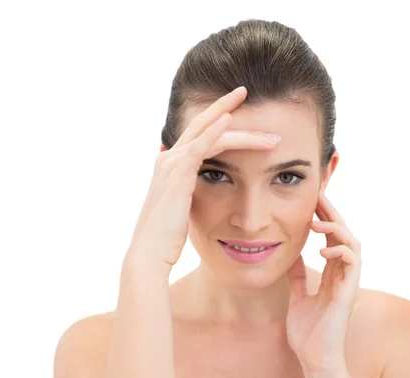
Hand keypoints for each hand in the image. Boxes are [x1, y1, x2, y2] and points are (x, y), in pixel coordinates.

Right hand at [123, 86, 280, 274]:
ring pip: (208, 133)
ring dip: (237, 125)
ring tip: (260, 118)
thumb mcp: (183, 211)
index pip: (198, 133)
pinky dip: (215, 131)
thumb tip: (207, 192)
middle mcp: (169, 159)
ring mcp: (172, 164)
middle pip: (201, 123)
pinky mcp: (177, 175)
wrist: (149, 255)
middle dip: (224, 105)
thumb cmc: (167, 239)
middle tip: (244, 90)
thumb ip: (192, 195)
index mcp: (172, 167)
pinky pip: (200, 145)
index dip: (216, 118)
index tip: (237, 109)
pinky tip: (231, 119)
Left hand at [286, 192, 361, 375]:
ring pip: (352, 243)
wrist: (314, 357)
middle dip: (332, 212)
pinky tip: (323, 249)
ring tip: (316, 222)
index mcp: (331, 273)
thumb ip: (296, 277)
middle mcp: (342, 274)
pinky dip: (341, 250)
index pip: (330, 237)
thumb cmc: (308, 332)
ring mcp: (348, 281)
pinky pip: (353, 262)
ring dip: (336, 228)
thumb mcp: (297, 297)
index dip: (323, 217)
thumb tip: (290, 256)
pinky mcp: (349, 291)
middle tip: (319, 194)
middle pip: (343, 234)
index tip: (312, 199)